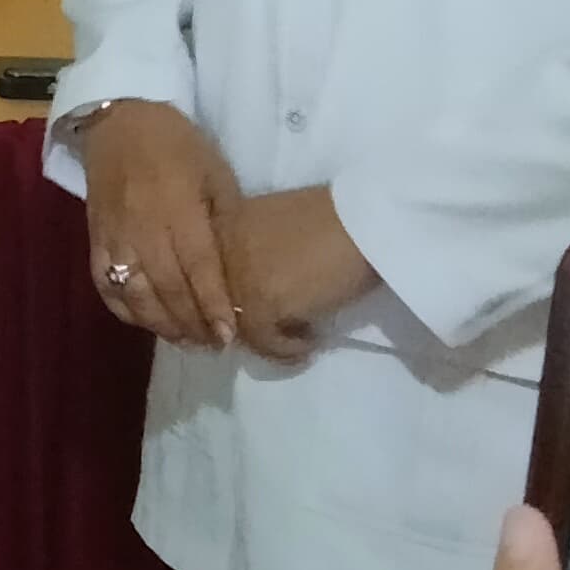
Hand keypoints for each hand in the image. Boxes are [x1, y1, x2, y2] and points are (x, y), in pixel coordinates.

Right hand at [77, 98, 240, 347]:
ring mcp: (114, 237)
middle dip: (192, 324)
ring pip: (135, 295)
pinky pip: (105, 285)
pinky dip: (125, 311)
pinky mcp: (94, 239)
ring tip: (186, 340)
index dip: (213, 305)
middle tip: (213, 346)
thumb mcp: (216, 174)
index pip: (198, 269)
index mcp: (178, 209)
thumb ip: (224, 221)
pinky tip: (146, 321)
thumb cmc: (177, 145)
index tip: (229, 335)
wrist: (119, 122)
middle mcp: (143, 229)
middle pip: (167, 289)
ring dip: (162, 324)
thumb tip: (236, 270)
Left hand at [224, 184, 378, 359]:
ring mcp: (235, 277)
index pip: (203, 274)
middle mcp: (216, 248)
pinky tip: (311, 343)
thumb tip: (253, 289)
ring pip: (235, 324)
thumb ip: (254, 252)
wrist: (366, 222)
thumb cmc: (334, 220)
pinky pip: (263, 340)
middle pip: (213, 301)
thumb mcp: (276, 229)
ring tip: (299, 338)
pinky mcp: (259, 303)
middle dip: (239, 322)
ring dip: (267, 338)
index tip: (250, 313)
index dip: (225, 299)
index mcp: (219, 222)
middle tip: (273, 332)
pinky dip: (287, 349)